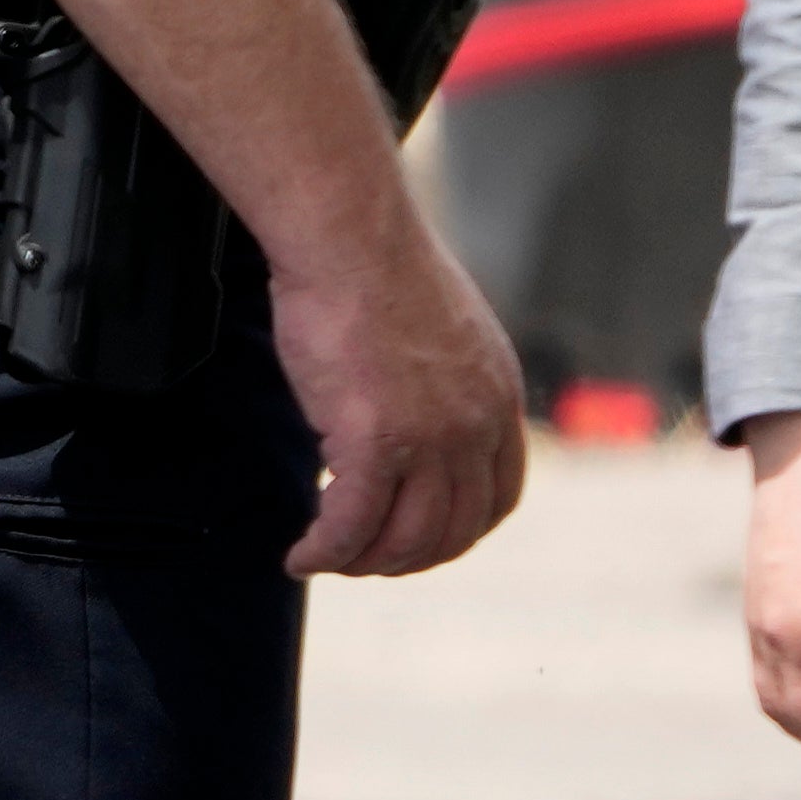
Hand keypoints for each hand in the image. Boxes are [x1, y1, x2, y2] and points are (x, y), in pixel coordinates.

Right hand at [266, 200, 526, 579]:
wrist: (350, 239)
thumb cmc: (375, 265)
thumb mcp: (439, 327)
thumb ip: (439, 375)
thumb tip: (405, 397)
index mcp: (498, 396)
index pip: (499, 494)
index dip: (460, 530)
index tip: (419, 536)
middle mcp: (476, 426)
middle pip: (453, 529)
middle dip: (405, 557)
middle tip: (360, 557)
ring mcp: (430, 439)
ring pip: (404, 538)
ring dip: (362, 561)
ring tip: (324, 558)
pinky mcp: (373, 442)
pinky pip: (349, 525)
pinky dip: (325, 552)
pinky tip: (301, 556)